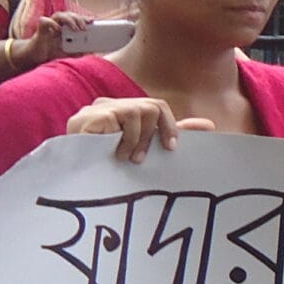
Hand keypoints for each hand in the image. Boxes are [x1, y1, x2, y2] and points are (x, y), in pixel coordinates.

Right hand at [21, 9, 91, 68]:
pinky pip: (45, 21)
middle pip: (69, 14)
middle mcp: (58, 24)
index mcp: (65, 28)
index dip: (84, 18)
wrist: (36, 56)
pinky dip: (52, 23)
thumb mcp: (67, 53)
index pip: (76, 19)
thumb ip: (77, 52)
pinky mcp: (40, 29)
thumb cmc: (51, 52)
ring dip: (68, 20)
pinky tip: (58, 30)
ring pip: (59, 15)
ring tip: (75, 28)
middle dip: (78, 19)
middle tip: (85, 28)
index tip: (93, 21)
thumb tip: (91, 52)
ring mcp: (49, 25)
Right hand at [67, 96, 211, 162]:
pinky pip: (125, 117)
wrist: (74, 179)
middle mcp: (110, 104)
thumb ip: (171, 133)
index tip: (171, 148)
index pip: (156, 107)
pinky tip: (117, 154)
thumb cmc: (108, 166)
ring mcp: (99, 108)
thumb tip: (209, 125)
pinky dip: (128, 138)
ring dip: (140, 140)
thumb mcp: (143, 149)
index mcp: (123, 111)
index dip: (170, 126)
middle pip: (152, 106)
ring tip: (128, 158)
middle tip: (144, 158)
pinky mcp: (90, 115)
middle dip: (156, 133)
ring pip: (141, 110)